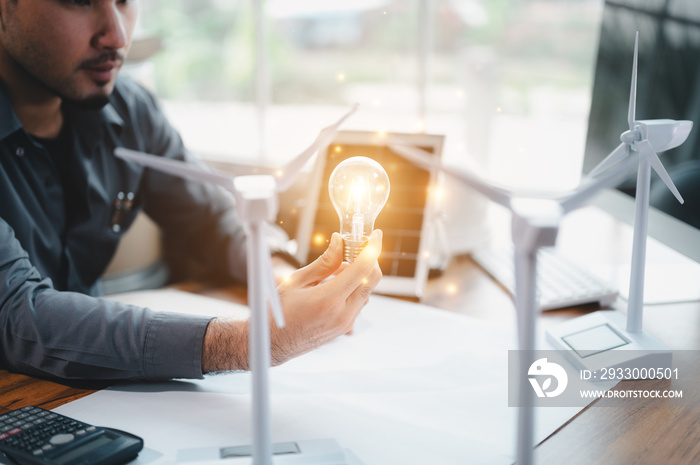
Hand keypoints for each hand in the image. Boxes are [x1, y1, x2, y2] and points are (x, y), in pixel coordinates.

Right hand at [201, 230, 382, 372]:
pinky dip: (353, 288)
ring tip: (335, 271)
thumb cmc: (278, 312)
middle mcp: (343, 314)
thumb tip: (339, 242)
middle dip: (369, 259)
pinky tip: (334, 285)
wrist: (273, 343)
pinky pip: (358, 302)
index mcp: (330, 300)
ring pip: (366, 291)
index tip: (376, 235)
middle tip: (356, 248)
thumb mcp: (297, 281)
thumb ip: (323, 262)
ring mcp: (347, 323)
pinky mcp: (345, 328)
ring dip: (359, 275)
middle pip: (372, 280)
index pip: (362, 268)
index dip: (372, 248)